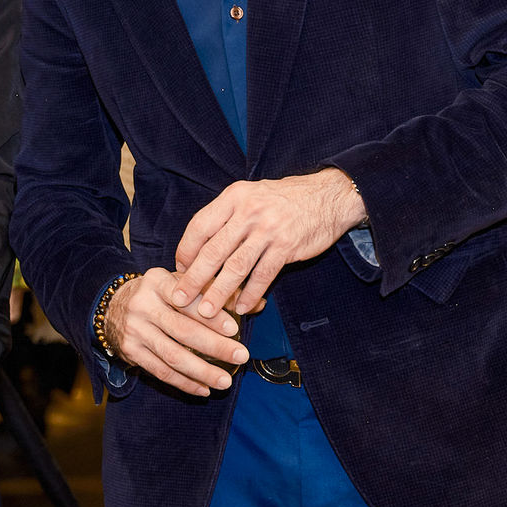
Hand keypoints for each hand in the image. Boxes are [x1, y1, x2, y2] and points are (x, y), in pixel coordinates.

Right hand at [103, 269, 248, 397]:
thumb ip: (217, 292)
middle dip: (214, 346)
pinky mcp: (130, 351)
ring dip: (201, 371)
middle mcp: (143, 305)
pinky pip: (160, 371)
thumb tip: (258, 304)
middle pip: (182, 329)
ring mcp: (135, 330)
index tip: (234, 328)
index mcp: (157, 282)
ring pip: (172, 355)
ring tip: (225, 381)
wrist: (111, 306)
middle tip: (241, 356)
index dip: (209, 315)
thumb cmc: (158, 294)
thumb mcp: (180, 283)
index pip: (186, 298)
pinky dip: (184, 383)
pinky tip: (203, 389)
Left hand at [172, 169, 365, 317]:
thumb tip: (197, 249)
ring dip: (219, 292)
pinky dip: (250, 294)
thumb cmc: (281, 199)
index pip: (199, 226)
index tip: (179, 270)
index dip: (186, 250)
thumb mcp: (249, 196)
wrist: (326, 196)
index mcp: (233, 197)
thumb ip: (225, 217)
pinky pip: (263, 275)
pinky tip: (241, 307)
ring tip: (207, 311)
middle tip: (180, 299)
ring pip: (236, 267)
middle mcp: (248, 211)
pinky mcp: (287, 246)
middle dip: (194, 278)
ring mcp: (268, 230)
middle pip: (213, 250)